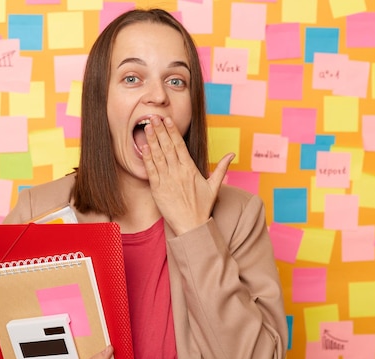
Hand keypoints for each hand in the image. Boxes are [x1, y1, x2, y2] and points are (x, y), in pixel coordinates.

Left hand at [141, 116, 234, 234]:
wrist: (191, 225)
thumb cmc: (202, 207)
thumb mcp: (214, 186)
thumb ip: (222, 168)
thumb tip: (232, 154)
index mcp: (190, 169)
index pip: (180, 145)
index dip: (172, 131)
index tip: (167, 120)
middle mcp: (178, 172)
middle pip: (167, 147)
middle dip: (160, 131)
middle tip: (153, 117)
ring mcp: (167, 180)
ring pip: (158, 156)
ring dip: (152, 140)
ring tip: (147, 127)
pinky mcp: (158, 189)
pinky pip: (151, 170)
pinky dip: (147, 158)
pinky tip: (143, 147)